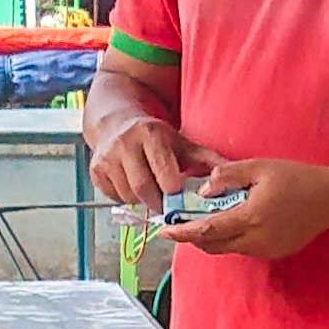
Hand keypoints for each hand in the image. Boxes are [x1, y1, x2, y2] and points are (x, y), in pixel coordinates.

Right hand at [89, 114, 210, 208]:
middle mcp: (124, 144)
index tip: (179, 196)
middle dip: (158, 202)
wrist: (115, 122)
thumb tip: (233, 174)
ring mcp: (106, 158)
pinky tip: (134, 189)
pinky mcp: (95, 170)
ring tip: (152, 194)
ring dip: (142, 202)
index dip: (172, 187)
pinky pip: (113, 196)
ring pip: (127, 195)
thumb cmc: (155, 137)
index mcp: (150, 134)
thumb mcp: (181, 142)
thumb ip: (206, 160)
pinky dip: (126, 199)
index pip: (162, 169)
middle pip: (143, 187)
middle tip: (168, 206)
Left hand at [174, 157, 328, 261]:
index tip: (164, 230)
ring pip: (228, 248)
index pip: (208, 230)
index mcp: (250, 217)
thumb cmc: (296, 178)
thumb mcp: (260, 167)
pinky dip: (233, 238)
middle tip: (181, 223)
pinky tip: (237, 221)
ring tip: (209, 218)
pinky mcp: (274, 253)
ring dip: (214, 237)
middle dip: (194, 236)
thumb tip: (204, 190)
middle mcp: (256, 239)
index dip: (183, 231)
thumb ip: (228, 176)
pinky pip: (244, 248)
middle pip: (213, 245)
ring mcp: (266, 249)